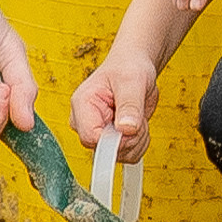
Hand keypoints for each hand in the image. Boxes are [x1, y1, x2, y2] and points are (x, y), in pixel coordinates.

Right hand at [69, 47, 160, 164]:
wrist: (133, 66)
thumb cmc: (128, 67)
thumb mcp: (131, 80)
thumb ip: (129, 105)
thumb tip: (127, 129)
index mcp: (82, 104)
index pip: (90, 137)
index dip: (114, 139)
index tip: (130, 128)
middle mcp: (85, 121)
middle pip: (104, 150)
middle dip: (128, 138)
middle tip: (136, 116)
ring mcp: (98, 132)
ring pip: (119, 155)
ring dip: (137, 141)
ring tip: (137, 116)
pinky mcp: (111, 139)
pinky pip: (127, 155)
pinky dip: (139, 143)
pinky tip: (138, 125)